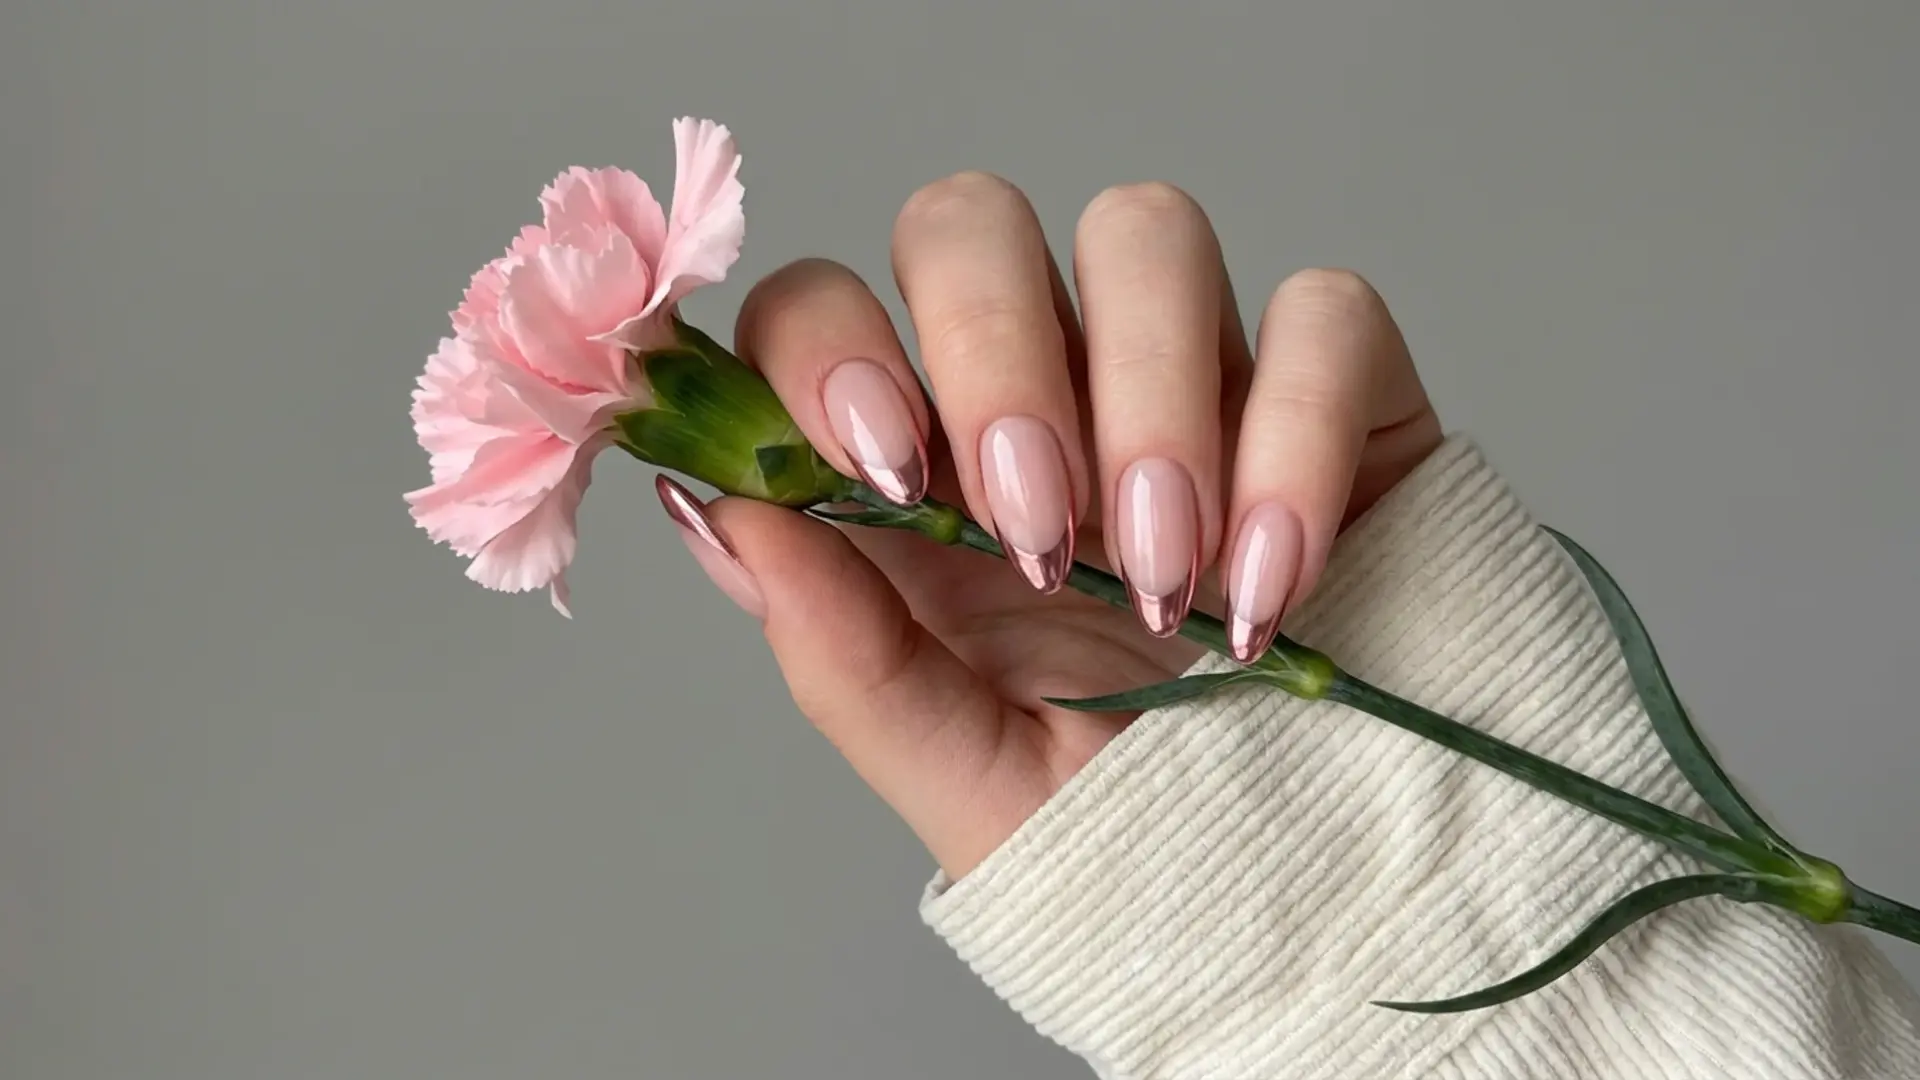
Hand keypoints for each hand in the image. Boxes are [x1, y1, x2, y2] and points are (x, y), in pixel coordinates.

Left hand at [659, 173, 1441, 877]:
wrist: (1301, 884)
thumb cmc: (1120, 820)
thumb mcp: (954, 764)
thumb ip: (836, 646)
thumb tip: (717, 509)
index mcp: (918, 474)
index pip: (821, 308)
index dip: (829, 345)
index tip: (883, 464)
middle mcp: (1041, 393)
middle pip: (970, 221)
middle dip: (992, 356)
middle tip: (1035, 527)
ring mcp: (1187, 373)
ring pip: (1143, 232)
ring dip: (1148, 399)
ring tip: (1166, 576)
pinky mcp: (1334, 389)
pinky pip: (1325, 314)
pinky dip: (1299, 434)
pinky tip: (1275, 578)